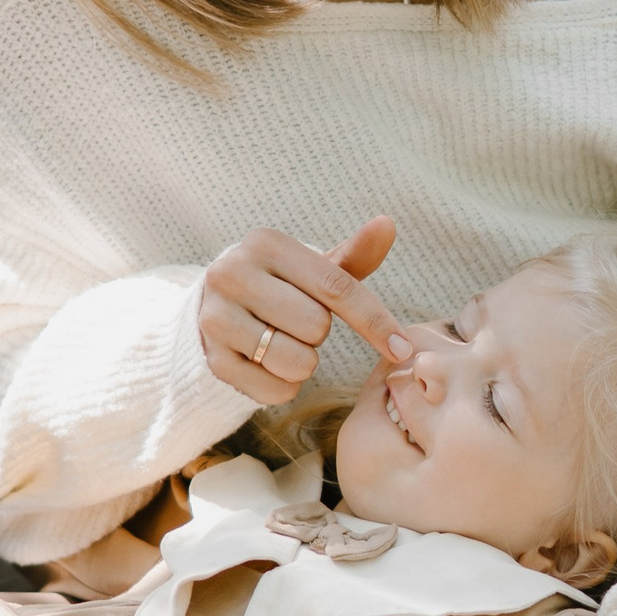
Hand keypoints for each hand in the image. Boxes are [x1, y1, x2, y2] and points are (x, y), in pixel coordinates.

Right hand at [199, 216, 412, 404]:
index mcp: (265, 244)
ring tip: (282, 342)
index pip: (336, 287)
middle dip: (319, 333)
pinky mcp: (213, 359)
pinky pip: (276, 390)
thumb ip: (354, 254)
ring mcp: (216, 318)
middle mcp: (232, 274)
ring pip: (297, 362)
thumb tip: (387, 224)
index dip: (375, 321)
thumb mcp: (314, 267)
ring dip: (304, 362)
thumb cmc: (281, 285)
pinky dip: (284, 385)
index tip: (403, 348)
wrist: (213, 308)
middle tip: (297, 322)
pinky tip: (268, 363)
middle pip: (317, 327)